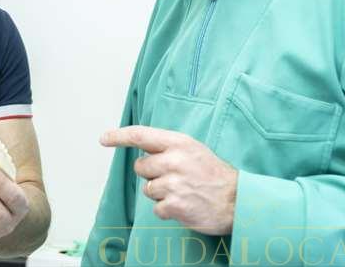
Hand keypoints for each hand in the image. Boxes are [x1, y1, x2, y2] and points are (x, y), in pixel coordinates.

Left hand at [101, 125, 237, 235]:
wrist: (239, 201)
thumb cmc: (214, 175)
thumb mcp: (193, 150)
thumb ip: (168, 148)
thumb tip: (143, 153)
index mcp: (178, 143)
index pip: (140, 135)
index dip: (119, 136)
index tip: (104, 138)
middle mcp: (174, 160)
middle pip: (141, 167)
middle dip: (152, 175)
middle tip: (174, 178)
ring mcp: (174, 183)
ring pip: (148, 190)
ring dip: (161, 194)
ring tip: (183, 192)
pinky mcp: (174, 205)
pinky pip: (157, 209)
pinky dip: (168, 210)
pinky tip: (185, 205)